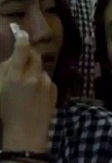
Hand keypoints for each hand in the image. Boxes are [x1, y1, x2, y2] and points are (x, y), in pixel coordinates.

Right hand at [0, 23, 56, 152]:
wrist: (25, 132)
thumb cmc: (6, 111)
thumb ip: (5, 70)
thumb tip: (13, 56)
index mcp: (15, 76)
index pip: (22, 49)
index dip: (21, 37)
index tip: (19, 30)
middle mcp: (33, 76)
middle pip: (34, 55)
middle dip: (28, 54)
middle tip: (21, 59)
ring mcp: (46, 83)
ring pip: (40, 68)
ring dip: (33, 70)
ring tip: (25, 85)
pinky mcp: (54, 90)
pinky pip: (46, 79)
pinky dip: (40, 81)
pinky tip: (34, 94)